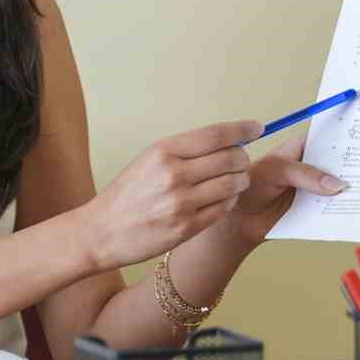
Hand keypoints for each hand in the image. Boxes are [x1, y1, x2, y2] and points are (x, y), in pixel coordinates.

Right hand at [83, 120, 263, 270]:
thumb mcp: (150, 159)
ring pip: (234, 184)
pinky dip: (230, 200)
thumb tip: (230, 138)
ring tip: (233, 180)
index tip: (257, 127)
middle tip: (240, 160)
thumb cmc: (129, 193)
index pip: (216, 134)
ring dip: (240, 180)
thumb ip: (187, 149)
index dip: (242, 128)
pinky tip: (221, 198)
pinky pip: (225, 208)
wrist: (102, 231)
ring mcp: (181, 203)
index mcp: (164, 151)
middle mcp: (174, 175)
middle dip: (242, 157)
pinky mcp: (187, 228)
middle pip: (231, 158)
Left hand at [221, 132, 347, 245]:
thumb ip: (305, 174)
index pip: (331, 137)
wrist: (240, 220)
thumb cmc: (252, 186)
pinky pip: (334, 209)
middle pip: (342, 163)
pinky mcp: (317, 210)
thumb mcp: (276, 171)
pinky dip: (344, 210)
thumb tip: (337, 184)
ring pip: (340, 187)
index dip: (348, 136)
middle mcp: (314, 167)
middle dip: (357, 165)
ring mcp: (317, 189)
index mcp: (303, 148)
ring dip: (353, 190)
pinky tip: (358, 210)